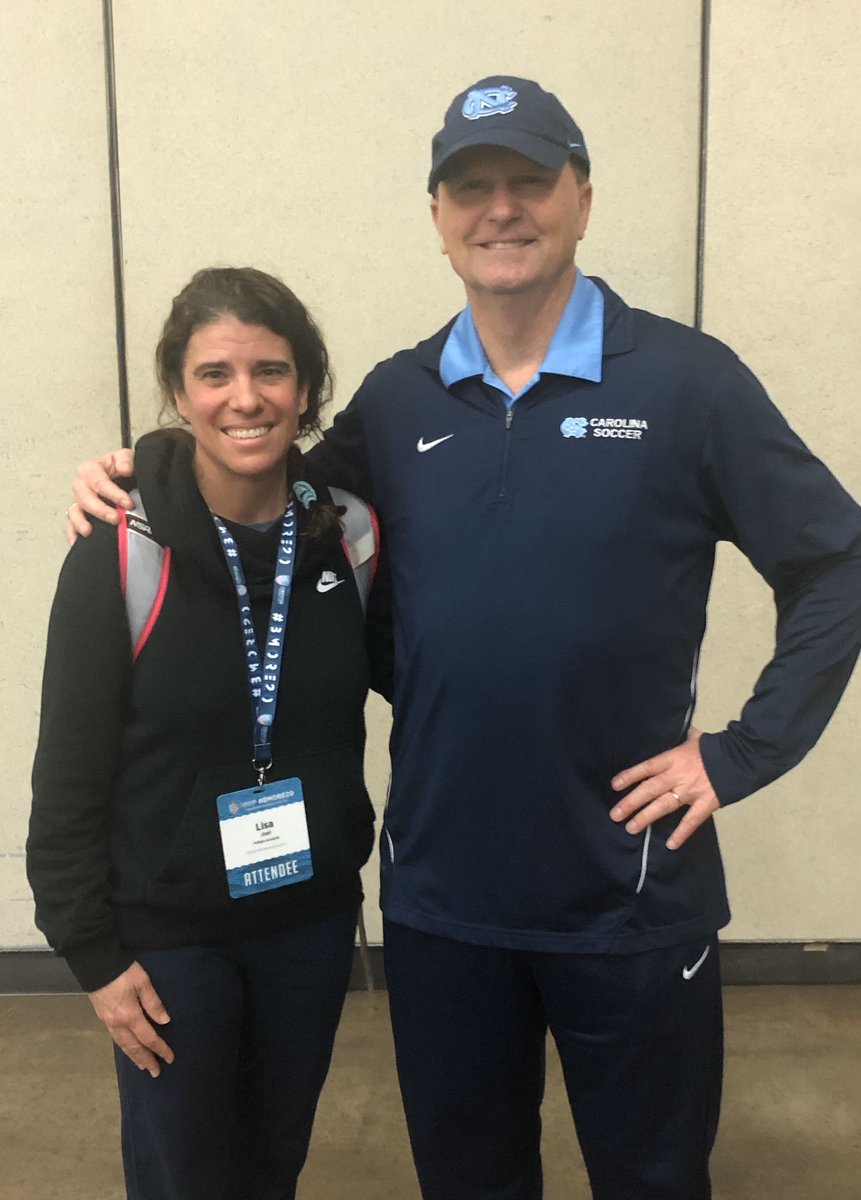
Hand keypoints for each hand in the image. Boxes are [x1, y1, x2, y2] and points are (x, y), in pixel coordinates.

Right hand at [66, 448, 135, 543]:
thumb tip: (125, 468)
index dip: (113, 493)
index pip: (99, 481)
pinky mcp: (81, 516)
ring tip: (89, 531)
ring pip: (74, 511)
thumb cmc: (125, 469)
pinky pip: (71, 525)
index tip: (128, 503)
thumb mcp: (128, 458)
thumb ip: (125, 460)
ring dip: (80, 522)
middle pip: (85, 497)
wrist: (129, 480)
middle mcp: (82, 485)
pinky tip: (77, 542)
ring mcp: (80, 502)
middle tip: (116, 518)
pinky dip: (73, 533)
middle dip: (100, 509)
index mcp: (92, 469)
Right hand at [88, 961, 172, 1076]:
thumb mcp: (142, 982)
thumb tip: (164, 1021)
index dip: (160, 1049)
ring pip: (123, 1045)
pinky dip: (124, 1047)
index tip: (170, 1058)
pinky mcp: (103, 1017)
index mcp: (129, 1016)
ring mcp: (108, 1021)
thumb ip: (153, 1003)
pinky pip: (116, 1038)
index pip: (148, 1037)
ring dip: (134, 1056)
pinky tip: (128, 1048)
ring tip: (142, 1066)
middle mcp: (118, 1023)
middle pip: (134, 1047)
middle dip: (146, 1060)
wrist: (96, 964)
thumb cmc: (123, 971)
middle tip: (156, 1072)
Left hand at [609, 728, 719, 849]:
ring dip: (646, 817)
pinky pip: (692, 821)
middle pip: (650, 789)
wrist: (742, 755)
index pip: (647, 767)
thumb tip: (673, 730)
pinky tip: (670, 845)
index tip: (614, 785)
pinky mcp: (706, 803)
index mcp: (673, 758)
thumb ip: (680, 739)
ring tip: (630, 828)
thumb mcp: (693, 737)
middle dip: (631, 802)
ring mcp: (691, 791)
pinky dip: (682, 833)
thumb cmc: (715, 746)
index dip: (630, 776)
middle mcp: (678, 775)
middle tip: (615, 815)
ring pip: (664, 805)